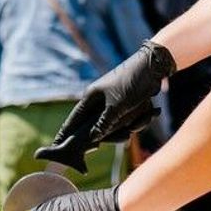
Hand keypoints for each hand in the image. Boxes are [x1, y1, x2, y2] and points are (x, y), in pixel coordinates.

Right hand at [36, 41, 174, 168]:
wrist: (153, 66)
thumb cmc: (131, 83)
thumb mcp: (116, 106)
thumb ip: (103, 124)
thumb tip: (92, 138)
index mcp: (91, 97)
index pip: (75, 118)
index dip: (67, 132)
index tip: (57, 144)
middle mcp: (100, 100)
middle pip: (101, 126)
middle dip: (116, 132)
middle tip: (125, 136)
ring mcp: (114, 102)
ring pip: (120, 125)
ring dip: (135, 122)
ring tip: (146, 111)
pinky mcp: (128, 103)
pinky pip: (132, 119)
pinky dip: (142, 117)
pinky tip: (151, 109)